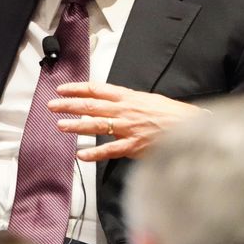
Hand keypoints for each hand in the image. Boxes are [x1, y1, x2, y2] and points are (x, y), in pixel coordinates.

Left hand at [48, 82, 203, 160]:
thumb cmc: (172, 115)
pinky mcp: (134, 146)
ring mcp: (128, 128)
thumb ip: (128, 102)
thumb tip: (111, 103)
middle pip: (91, 105)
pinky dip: (94, 153)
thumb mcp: (148, 100)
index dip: (77, 89)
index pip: (96, 89)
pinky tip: (81, 155)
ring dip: (76, 125)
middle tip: (53, 105)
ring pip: (96, 125)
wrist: (190, 127)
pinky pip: (110, 150)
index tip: (62, 89)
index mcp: (128, 97)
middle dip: (69, 105)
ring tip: (61, 126)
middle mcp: (125, 110)